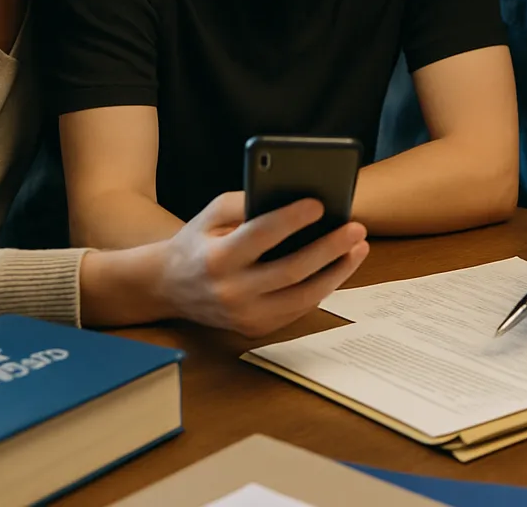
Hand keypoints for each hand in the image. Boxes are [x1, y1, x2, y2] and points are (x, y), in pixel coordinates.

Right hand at [156, 191, 368, 337]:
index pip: (260, 235)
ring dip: (336, 272)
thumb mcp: (213, 212)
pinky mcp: (255, 329)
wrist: (168, 287)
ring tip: (359, 248)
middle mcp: (230, 291)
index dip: (291, 219)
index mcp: (217, 258)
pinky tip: (339, 266)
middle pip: (290, 271)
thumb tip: (296, 196)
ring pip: (301, 297)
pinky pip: (297, 310)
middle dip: (329, 248)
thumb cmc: (198, 240)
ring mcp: (244, 316)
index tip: (319, 203)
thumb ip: (249, 201)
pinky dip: (322, 288)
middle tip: (357, 228)